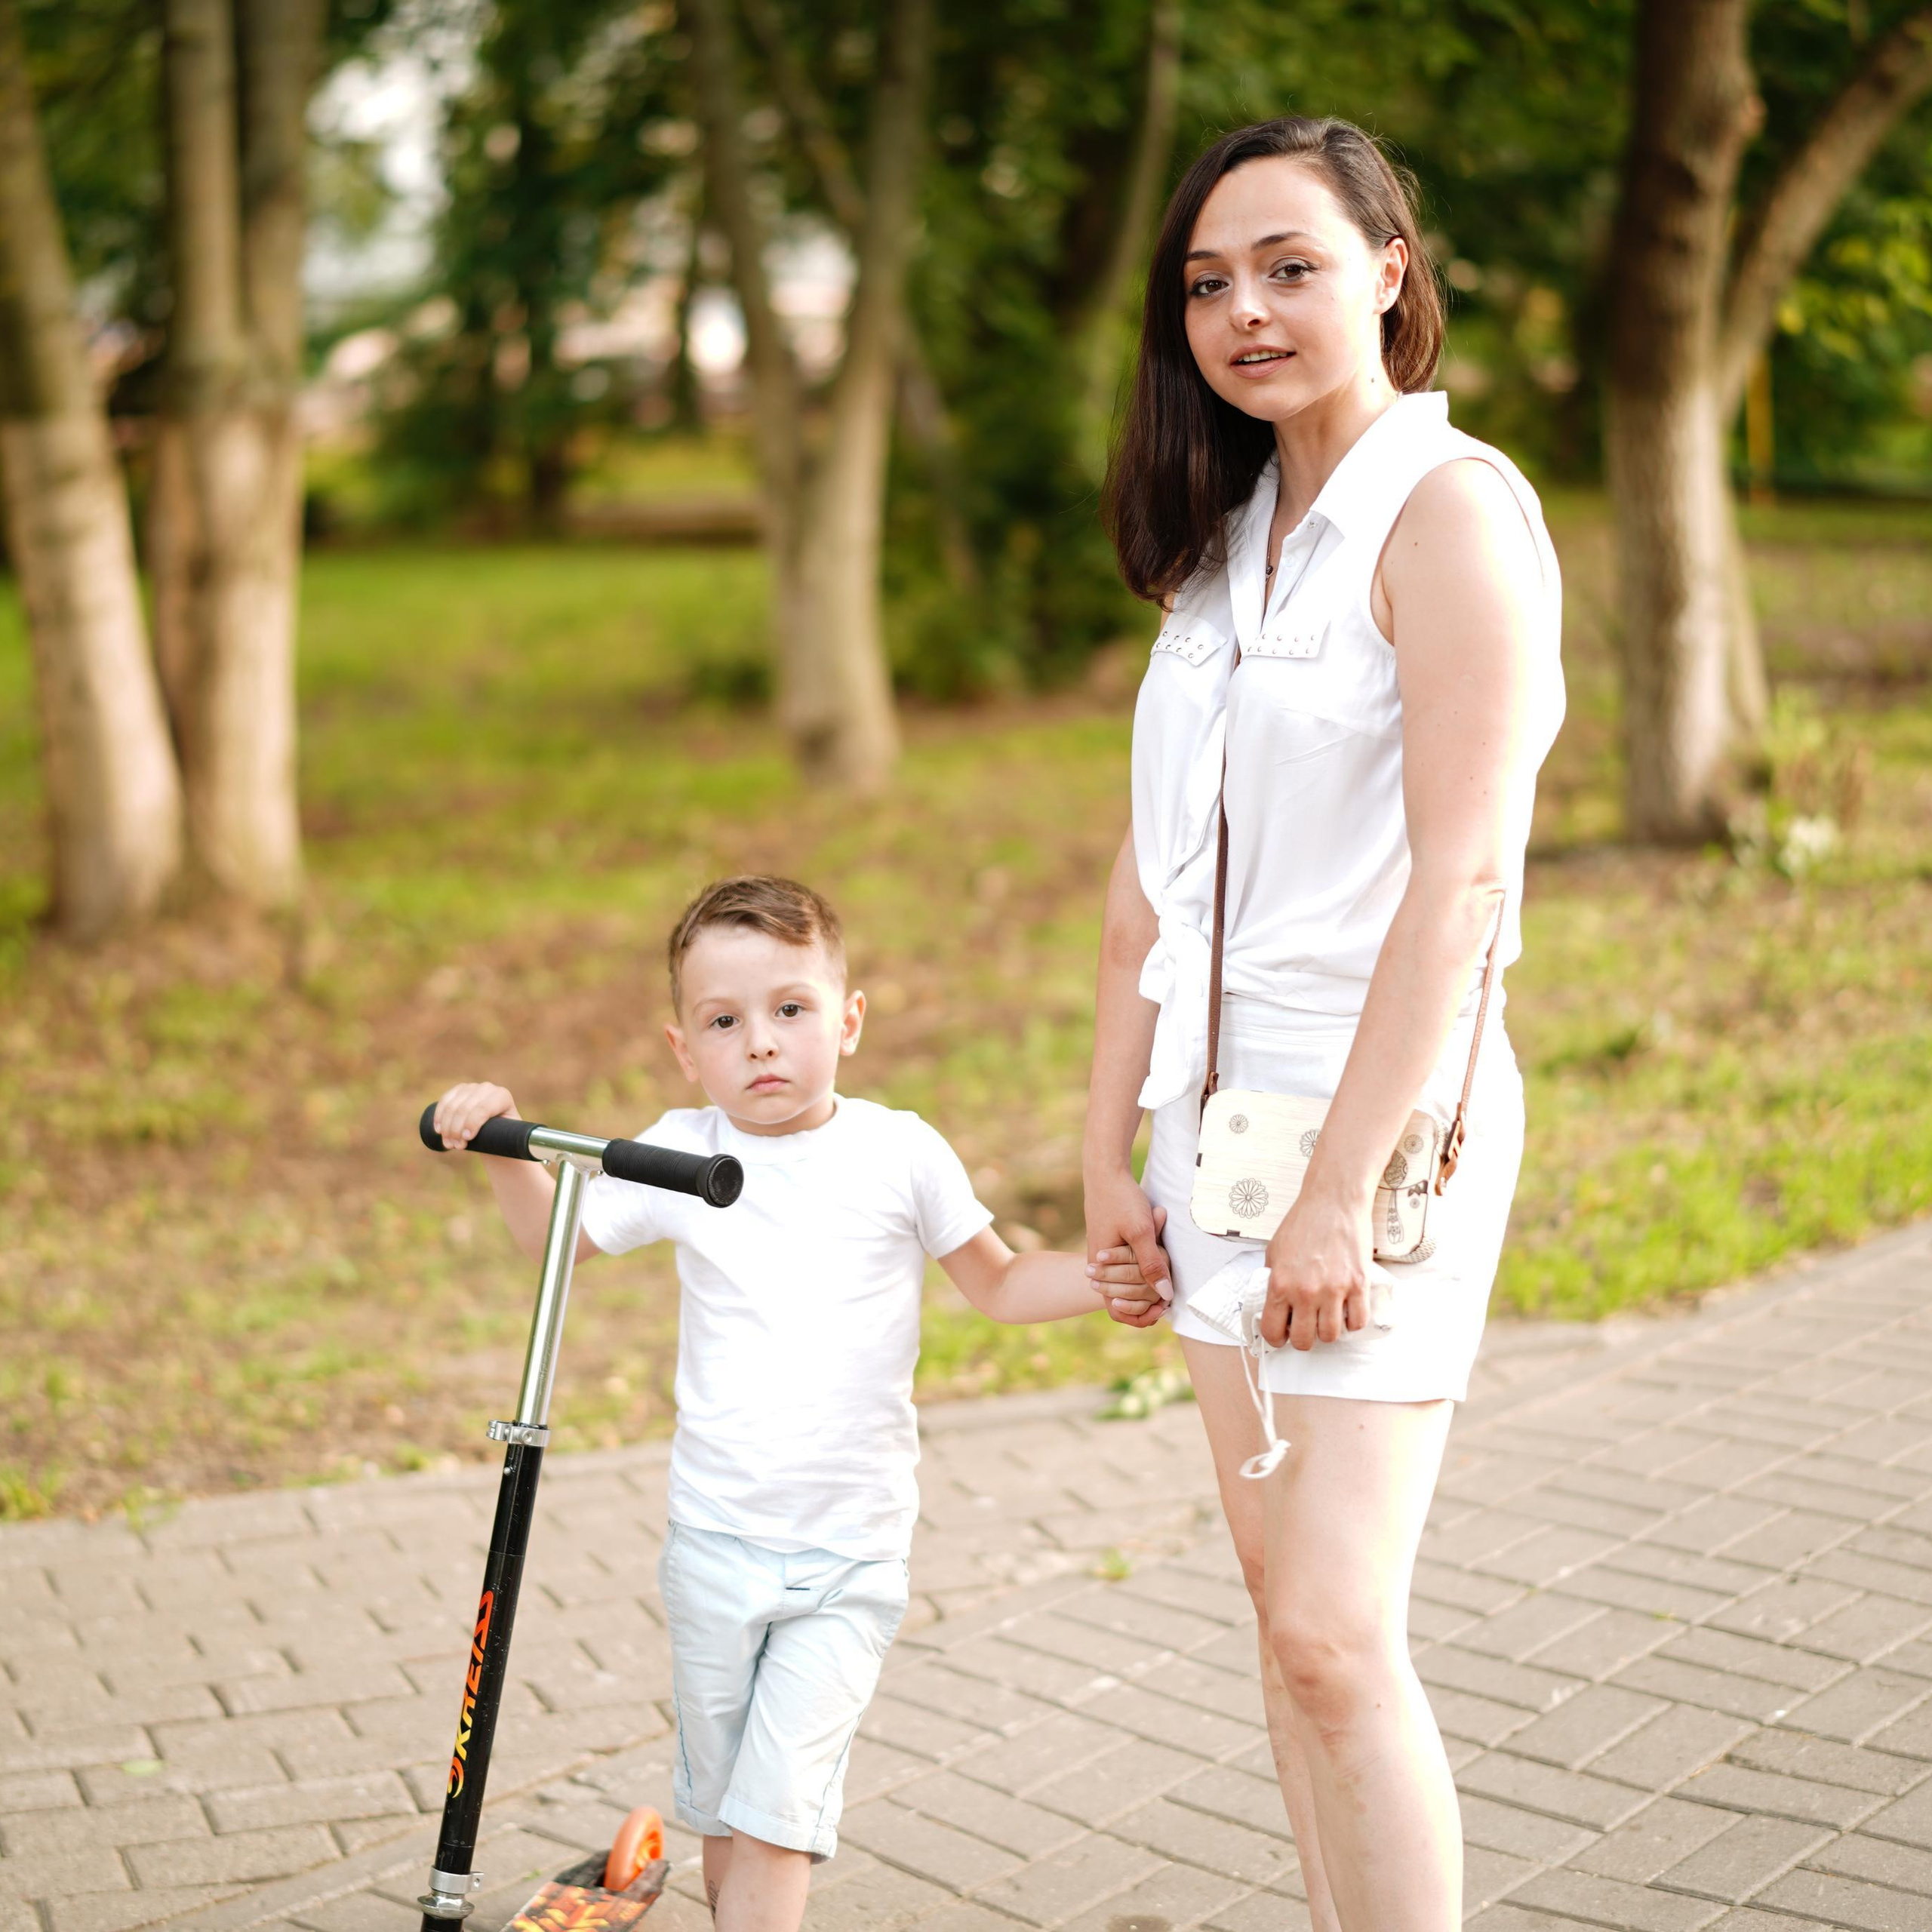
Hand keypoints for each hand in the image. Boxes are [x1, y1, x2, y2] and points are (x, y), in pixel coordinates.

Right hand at [431, 1081, 519, 1149]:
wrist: (495, 1131)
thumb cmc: (505, 1137)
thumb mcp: (512, 1136)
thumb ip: (515, 1138)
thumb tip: (526, 1146)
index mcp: (503, 1096)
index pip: (484, 1108)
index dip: (472, 1123)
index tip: (466, 1140)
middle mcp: (488, 1088)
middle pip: (465, 1107)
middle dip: (457, 1129)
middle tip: (457, 1147)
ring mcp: (472, 1087)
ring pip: (453, 1105)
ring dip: (447, 1126)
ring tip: (449, 1144)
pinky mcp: (459, 1091)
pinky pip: (445, 1100)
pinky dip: (439, 1115)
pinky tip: (438, 1129)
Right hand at [1084, 1167, 1171, 1327]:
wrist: (1106, 1172)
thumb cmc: (1121, 1200)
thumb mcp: (1141, 1232)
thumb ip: (1152, 1264)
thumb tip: (1166, 1295)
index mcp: (1102, 1268)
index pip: (1117, 1310)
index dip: (1140, 1317)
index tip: (1163, 1307)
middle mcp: (1100, 1266)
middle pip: (1122, 1300)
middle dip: (1148, 1301)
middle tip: (1171, 1293)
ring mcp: (1104, 1255)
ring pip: (1126, 1284)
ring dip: (1146, 1284)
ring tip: (1167, 1276)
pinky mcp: (1111, 1245)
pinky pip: (1127, 1268)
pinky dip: (1144, 1268)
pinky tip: (1159, 1257)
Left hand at [1259, 1188, 1373, 1349]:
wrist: (1333, 1200)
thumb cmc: (1304, 1222)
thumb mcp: (1275, 1251)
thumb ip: (1273, 1279)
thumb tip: (1275, 1305)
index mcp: (1280, 1284)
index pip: (1272, 1332)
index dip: (1276, 1338)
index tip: (1282, 1335)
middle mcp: (1306, 1292)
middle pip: (1304, 1341)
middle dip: (1303, 1339)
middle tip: (1306, 1326)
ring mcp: (1334, 1290)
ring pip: (1331, 1336)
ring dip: (1328, 1331)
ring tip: (1327, 1317)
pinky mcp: (1358, 1285)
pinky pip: (1358, 1322)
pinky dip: (1352, 1321)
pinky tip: (1347, 1310)